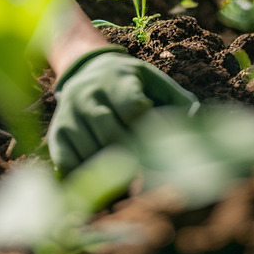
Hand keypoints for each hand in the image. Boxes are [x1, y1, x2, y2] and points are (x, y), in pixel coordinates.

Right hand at [47, 46, 198, 173]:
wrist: (86, 69)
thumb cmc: (130, 82)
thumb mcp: (154, 80)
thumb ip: (177, 100)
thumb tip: (196, 122)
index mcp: (117, 79)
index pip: (134, 109)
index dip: (150, 132)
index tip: (160, 146)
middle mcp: (89, 94)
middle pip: (112, 134)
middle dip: (134, 158)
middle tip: (150, 176)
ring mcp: (70, 115)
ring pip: (90, 152)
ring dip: (112, 173)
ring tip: (131, 182)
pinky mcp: (57, 133)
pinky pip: (69, 163)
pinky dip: (87, 178)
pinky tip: (103, 184)